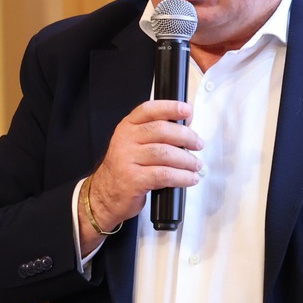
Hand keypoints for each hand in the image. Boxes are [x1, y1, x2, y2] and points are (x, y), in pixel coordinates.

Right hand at [81, 100, 201, 248]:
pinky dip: (182, 177)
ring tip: (196, 165)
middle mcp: (125, 140)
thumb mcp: (135, 145)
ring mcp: (127, 160)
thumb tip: (186, 122)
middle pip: (161, 130)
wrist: (104, 196)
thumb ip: (157, 133)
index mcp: (127, 127)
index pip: (149, 110)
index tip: (187, 110)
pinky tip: (190, 179)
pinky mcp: (133, 180)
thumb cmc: (125, 169)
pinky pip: (164, 175)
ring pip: (165, 153)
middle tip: (198, 144)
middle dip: (186, 136)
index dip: (170, 107)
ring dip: (187, 160)